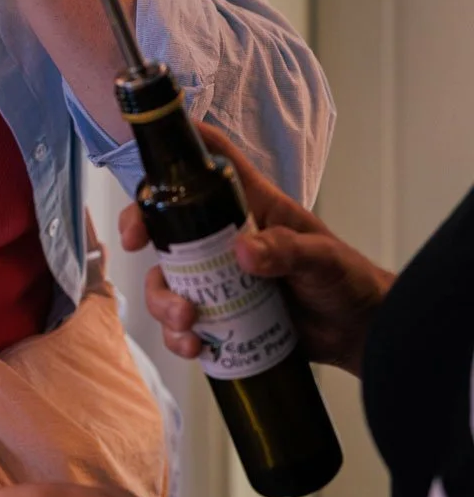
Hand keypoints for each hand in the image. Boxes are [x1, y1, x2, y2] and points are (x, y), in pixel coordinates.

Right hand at [121, 124, 391, 375]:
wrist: (360, 335)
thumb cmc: (348, 281)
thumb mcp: (324, 259)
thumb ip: (288, 250)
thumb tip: (243, 251)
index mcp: (253, 206)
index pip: (212, 160)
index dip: (178, 149)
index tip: (151, 163)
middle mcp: (227, 237)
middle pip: (168, 220)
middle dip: (140, 229)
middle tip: (135, 247)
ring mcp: (219, 278)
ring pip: (167, 278)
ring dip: (163, 300)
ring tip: (187, 322)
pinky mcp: (221, 315)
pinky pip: (183, 322)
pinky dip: (179, 336)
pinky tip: (194, 347)